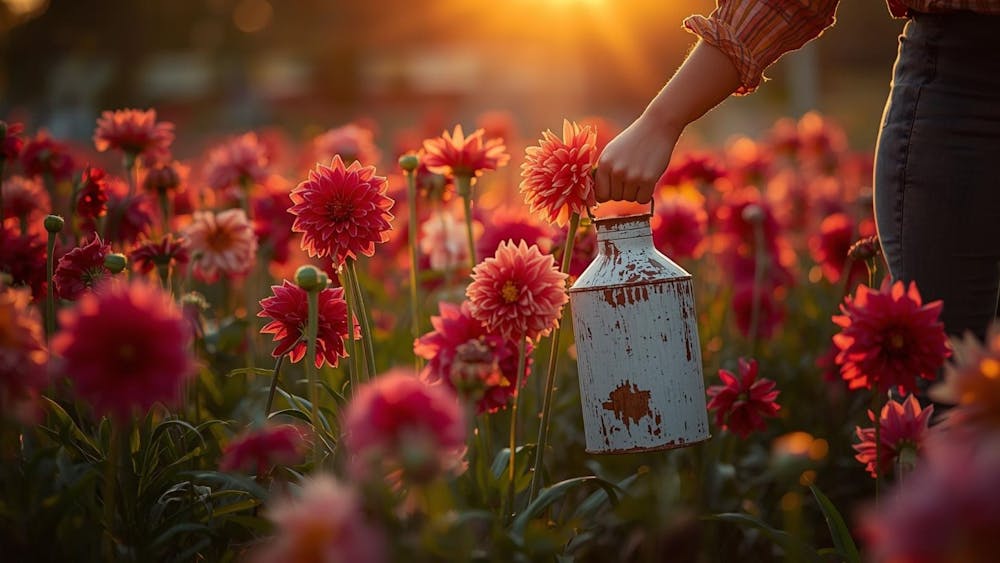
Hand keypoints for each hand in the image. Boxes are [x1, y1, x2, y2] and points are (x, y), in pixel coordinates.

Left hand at [594, 40, 739, 204]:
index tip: (617, 185)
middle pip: (614, 199)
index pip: (599, 193)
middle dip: (625, 191)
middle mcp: (613, 169)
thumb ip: (608, 171)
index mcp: (604, 161)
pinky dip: (649, 191)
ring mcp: (628, 175)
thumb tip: (600, 196)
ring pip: (629, 200)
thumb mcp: (617, 151)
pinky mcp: (644, 179)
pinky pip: (643, 199)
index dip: (609, 192)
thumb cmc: (639, 138)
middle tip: (635, 173)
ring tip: (643, 170)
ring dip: (638, 190)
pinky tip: (651, 174)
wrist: (663, 122)